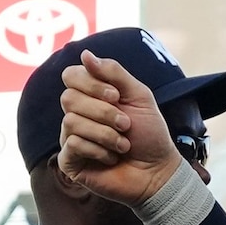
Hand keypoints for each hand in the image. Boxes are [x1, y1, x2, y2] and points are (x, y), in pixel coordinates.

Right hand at [51, 56, 180, 207]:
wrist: (157, 171)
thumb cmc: (149, 133)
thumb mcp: (138, 95)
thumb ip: (113, 72)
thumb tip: (84, 53)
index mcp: (91, 95)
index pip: (71, 76)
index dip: (91, 83)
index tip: (116, 96)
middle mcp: (77, 114)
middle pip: (69, 98)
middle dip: (103, 112)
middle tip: (126, 125)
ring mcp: (70, 138)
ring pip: (70, 121)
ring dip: (104, 133)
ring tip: (123, 145)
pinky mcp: (69, 161)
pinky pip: (72, 145)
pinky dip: (98, 150)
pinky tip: (111, 158)